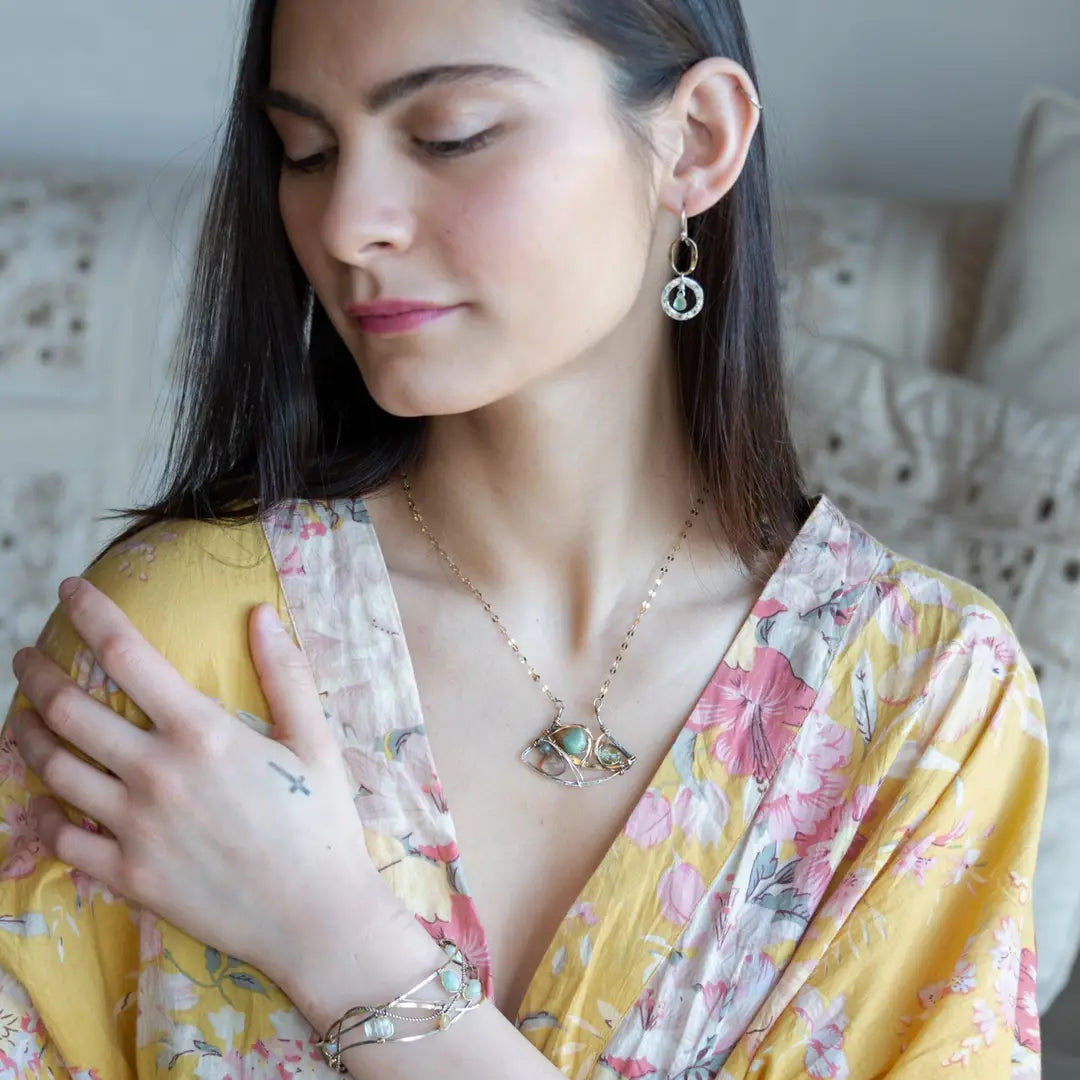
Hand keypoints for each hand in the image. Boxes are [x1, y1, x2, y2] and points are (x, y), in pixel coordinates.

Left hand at [7, 577, 388, 988]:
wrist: (316, 917)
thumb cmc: (321, 822)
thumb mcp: (315, 740)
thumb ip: (285, 674)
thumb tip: (260, 613)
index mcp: (202, 732)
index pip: (127, 654)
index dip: (91, 613)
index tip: (69, 588)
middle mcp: (156, 773)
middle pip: (69, 710)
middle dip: (37, 674)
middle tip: (26, 656)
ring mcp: (134, 828)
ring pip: (54, 770)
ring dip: (27, 735)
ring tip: (22, 718)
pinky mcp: (126, 875)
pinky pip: (63, 838)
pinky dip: (43, 813)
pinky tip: (43, 799)